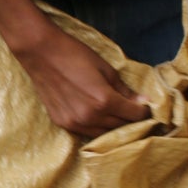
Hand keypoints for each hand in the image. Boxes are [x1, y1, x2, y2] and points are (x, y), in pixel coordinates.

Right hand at [15, 25, 150, 138]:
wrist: (41, 53)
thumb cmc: (76, 55)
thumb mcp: (106, 69)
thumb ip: (124, 89)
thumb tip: (143, 101)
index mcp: (104, 101)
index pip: (135, 115)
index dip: (144, 111)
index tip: (146, 106)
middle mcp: (90, 117)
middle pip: (120, 127)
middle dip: (130, 120)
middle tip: (133, 111)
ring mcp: (74, 123)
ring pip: (104, 134)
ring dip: (113, 126)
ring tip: (117, 115)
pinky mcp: (62, 123)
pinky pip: (86, 132)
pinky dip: (96, 127)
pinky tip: (99, 116)